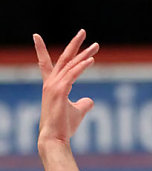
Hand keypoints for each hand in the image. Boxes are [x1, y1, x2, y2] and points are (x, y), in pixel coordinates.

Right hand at [34, 29, 98, 146]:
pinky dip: (82, 66)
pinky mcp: (60, 91)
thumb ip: (84, 104)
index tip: (36, 35)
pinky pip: (73, 74)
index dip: (40, 50)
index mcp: (52, 85)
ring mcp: (54, 86)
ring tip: (96, 46)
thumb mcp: (77, 112)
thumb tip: (91, 100)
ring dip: (84, 54)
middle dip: (74, 45)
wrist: (55, 138)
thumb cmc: (64, 127)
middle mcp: (51, 83)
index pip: (45, 63)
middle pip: (64, 59)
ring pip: (71, 65)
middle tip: (83, 32)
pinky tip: (91, 60)